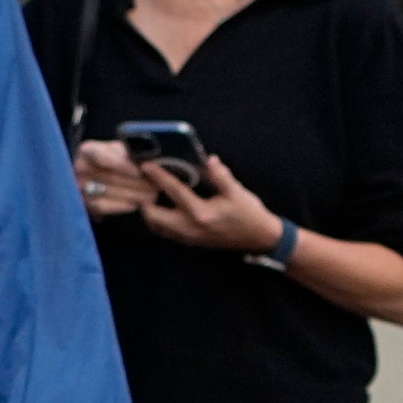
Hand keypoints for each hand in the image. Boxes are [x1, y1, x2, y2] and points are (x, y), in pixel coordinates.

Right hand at [76, 137, 148, 219]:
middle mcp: (78, 168)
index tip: (141, 171)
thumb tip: (144, 166)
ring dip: (132, 195)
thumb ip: (129, 154)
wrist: (98, 173)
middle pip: (109, 177)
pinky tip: (135, 205)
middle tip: (154, 187)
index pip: (104, 158)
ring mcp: (79, 187)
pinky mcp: (83, 202)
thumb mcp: (120, 149)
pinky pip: (103, 206)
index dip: (123, 166)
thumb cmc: (114, 158)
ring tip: (151, 196)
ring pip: (108, 192)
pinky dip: (121, 206)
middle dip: (135, 183)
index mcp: (87, 150)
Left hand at [129, 146, 282, 253]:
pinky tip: (162, 208)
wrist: (258, 238)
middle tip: (145, 184)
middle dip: (144, 199)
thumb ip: (221, 176)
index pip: (174, 191)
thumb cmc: (249, 213)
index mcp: (201, 212)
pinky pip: (163, 232)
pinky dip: (157, 220)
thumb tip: (210, 160)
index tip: (146, 166)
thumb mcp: (237, 192)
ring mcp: (186, 237)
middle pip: (152, 215)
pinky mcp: (188, 241)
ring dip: (149, 211)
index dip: (159, 176)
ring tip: (151, 195)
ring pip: (155, 226)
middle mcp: (188, 227)